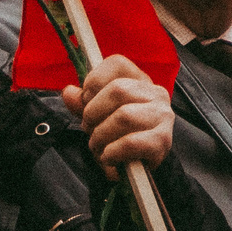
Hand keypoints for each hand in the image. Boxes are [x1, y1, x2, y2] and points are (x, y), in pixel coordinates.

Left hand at [60, 56, 174, 177]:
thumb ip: (84, 103)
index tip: (86, 101)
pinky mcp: (162, 141)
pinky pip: (130, 143)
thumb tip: (68, 92)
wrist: (142, 167)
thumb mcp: (100, 115)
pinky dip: (111, 152)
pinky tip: (108, 158)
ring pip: (123, 116)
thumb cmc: (120, 136)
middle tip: (89, 128)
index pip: (117, 63)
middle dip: (93, 112)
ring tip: (97, 146)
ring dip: (100, 136)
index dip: (93, 81)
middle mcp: (156, 94)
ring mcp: (163, 116)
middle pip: (117, 90)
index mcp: (140, 81)